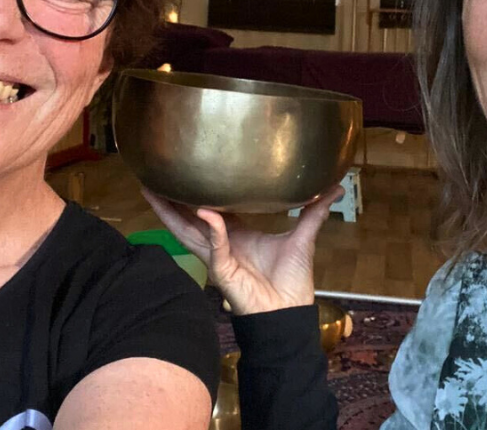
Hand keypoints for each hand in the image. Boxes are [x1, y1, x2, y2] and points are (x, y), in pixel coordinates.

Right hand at [142, 187, 343, 315]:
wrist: (292, 312)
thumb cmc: (293, 280)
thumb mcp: (304, 237)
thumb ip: (313, 212)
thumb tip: (334, 187)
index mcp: (236, 234)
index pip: (209, 209)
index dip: (196, 193)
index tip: (183, 174)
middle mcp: (221, 244)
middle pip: (188, 218)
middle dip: (169, 200)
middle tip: (152, 178)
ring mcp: (218, 257)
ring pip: (188, 231)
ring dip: (171, 213)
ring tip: (153, 192)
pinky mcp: (222, 271)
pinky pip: (214, 247)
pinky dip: (211, 230)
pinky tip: (206, 213)